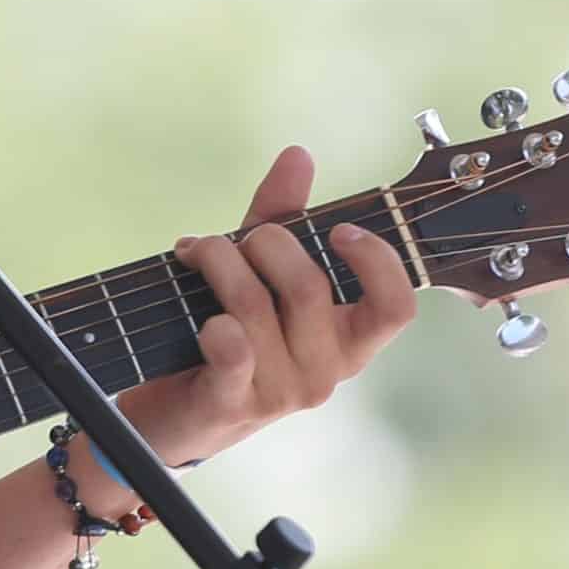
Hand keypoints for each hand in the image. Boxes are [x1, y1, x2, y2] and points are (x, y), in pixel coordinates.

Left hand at [113, 145, 419, 473]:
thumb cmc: (226, 335)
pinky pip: (232, 349)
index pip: (396, 307)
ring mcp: (281, 393)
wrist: (172, 413)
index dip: (377, 261)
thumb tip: (298, 155)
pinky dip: (212, 319)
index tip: (339, 229)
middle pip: (310, 287)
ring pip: (256, 305)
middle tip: (229, 240)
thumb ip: (282, 216)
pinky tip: (199, 311)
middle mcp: (326, 372)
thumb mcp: (258, 272)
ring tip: (195, 254)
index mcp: (348, 341)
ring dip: (218, 262)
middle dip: (264, 242)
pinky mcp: (232, 404)